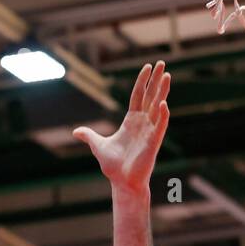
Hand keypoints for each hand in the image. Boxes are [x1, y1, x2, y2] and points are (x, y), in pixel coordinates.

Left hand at [73, 61, 170, 192]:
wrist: (122, 182)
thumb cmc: (114, 165)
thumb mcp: (99, 146)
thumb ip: (90, 136)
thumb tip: (76, 131)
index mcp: (131, 121)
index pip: (138, 96)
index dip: (142, 82)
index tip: (148, 67)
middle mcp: (143, 123)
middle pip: (151, 96)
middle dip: (156, 80)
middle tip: (163, 63)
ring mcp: (149, 131)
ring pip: (158, 107)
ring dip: (163, 92)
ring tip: (168, 76)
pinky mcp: (153, 143)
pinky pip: (159, 126)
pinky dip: (162, 115)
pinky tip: (164, 104)